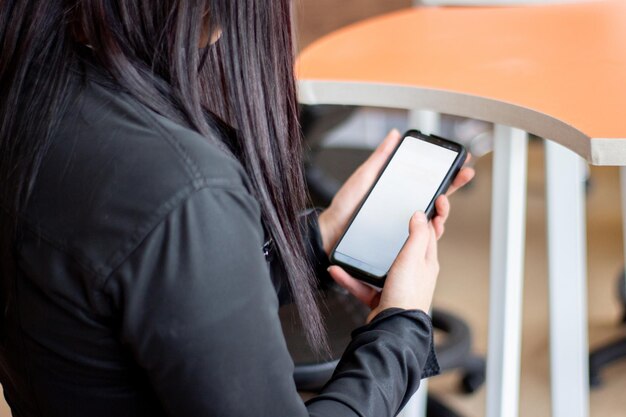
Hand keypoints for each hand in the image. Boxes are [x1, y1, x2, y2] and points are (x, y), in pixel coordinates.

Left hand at [318, 129, 474, 254]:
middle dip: (453, 187)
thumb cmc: (345, 205)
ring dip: (443, 212)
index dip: (446, 173)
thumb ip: (380, 157)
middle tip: (464, 176)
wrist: (331, 231)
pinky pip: (418, 239)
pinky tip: (434, 227)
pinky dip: (429, 234)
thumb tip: (394, 135)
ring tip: (443, 203)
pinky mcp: (398, 241)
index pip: (428, 181)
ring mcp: (402, 225)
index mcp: (399, 191)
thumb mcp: (365, 177)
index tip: (461, 162)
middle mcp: (403, 208)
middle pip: (436, 198)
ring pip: (431, 220)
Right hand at [328, 211, 438, 322]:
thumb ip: (417, 235)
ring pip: (378, 267)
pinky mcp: (381, 299)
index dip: (428, 217)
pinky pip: (363, 285)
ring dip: (364, 259)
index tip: (425, 203)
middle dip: (393, 235)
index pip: (429, 234)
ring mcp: (396, 286)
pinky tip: (337, 271)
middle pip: (404, 249)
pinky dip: (350, 278)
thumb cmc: (406, 296)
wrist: (392, 329)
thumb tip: (420, 215)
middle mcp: (413, 274)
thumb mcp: (413, 258)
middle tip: (385, 220)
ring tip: (352, 248)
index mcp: (426, 262)